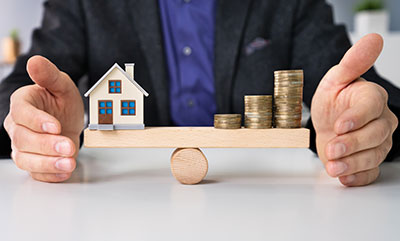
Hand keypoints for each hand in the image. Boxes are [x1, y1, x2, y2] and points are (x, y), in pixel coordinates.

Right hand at [3, 56, 83, 181]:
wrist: (67, 120)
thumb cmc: (61, 101)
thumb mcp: (61, 85)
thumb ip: (49, 75)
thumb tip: (34, 60)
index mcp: (22, 103)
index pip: (21, 113)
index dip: (37, 121)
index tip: (55, 126)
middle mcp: (17, 126)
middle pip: (23, 139)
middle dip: (47, 145)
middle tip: (68, 146)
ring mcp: (22, 146)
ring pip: (26, 159)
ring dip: (48, 163)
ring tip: (69, 163)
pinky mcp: (32, 161)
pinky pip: (35, 172)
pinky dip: (50, 174)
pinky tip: (65, 172)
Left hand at [311, 34, 397, 186]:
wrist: (327, 122)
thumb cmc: (334, 101)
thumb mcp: (336, 79)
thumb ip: (353, 63)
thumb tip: (372, 39)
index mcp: (372, 99)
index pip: (372, 107)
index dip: (357, 118)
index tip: (339, 126)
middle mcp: (380, 121)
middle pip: (375, 136)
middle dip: (352, 144)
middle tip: (331, 149)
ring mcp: (377, 143)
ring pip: (373, 156)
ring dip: (352, 164)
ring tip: (332, 166)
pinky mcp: (369, 161)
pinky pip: (370, 173)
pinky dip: (357, 177)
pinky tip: (344, 178)